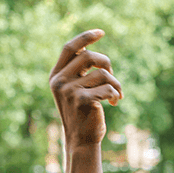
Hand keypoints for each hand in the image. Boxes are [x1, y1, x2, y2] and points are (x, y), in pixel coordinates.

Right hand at [50, 29, 122, 147]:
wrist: (81, 140)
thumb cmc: (83, 113)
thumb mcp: (76, 90)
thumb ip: (79, 72)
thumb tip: (91, 51)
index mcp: (56, 75)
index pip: (70, 47)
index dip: (86, 37)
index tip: (101, 32)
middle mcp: (59, 81)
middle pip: (89, 56)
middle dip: (107, 63)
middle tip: (112, 76)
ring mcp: (69, 91)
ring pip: (102, 73)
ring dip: (115, 83)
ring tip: (117, 94)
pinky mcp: (81, 100)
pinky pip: (107, 87)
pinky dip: (115, 94)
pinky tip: (114, 102)